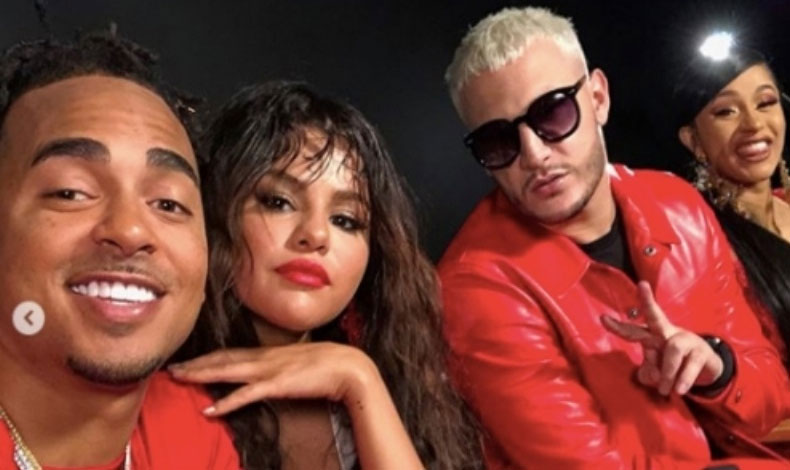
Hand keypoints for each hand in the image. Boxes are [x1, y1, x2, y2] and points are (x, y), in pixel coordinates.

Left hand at [169, 342, 380, 415]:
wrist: (349, 367)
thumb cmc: (330, 363)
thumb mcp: (301, 362)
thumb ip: (285, 367)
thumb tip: (277, 373)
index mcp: (270, 353)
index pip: (232, 353)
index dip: (209, 357)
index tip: (190, 360)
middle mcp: (265, 358)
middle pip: (223, 359)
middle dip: (196, 363)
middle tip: (173, 367)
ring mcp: (270, 370)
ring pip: (227, 371)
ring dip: (202, 375)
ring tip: (180, 379)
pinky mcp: (277, 384)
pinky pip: (246, 394)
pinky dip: (226, 402)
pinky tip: (210, 409)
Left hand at [601, 281, 723, 395]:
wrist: (705, 368)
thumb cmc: (672, 366)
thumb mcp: (656, 374)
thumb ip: (648, 375)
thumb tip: (654, 375)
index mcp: (651, 337)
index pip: (633, 330)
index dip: (618, 326)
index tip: (603, 318)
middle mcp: (666, 333)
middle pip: (656, 315)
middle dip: (648, 301)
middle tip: (642, 285)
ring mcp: (685, 339)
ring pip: (673, 349)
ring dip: (668, 372)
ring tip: (666, 390)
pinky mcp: (701, 351)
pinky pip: (690, 364)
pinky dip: (683, 379)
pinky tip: (679, 389)